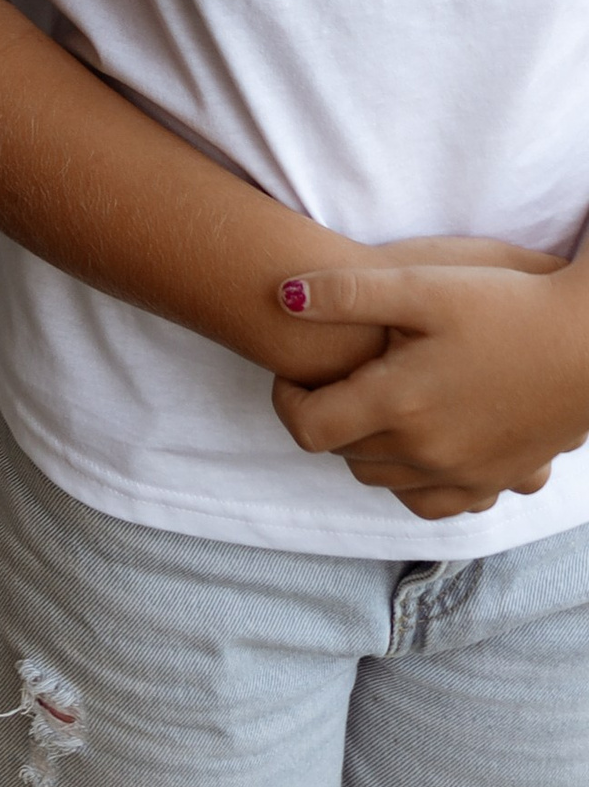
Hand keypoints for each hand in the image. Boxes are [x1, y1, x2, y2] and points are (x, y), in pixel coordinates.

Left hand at [270, 249, 588, 519]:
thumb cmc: (506, 303)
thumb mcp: (421, 283)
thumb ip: (346, 293)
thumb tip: (281, 296)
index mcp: (398, 406)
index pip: (308, 429)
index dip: (286, 400)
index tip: (295, 371)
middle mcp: (426, 454)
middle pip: (342, 454)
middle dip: (327, 416)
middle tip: (337, 374)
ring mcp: (464, 476)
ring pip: (383, 481)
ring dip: (364, 448)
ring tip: (376, 400)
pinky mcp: (497, 481)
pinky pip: (434, 503)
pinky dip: (412, 479)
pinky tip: (418, 439)